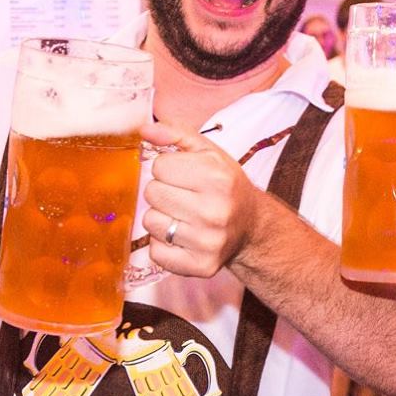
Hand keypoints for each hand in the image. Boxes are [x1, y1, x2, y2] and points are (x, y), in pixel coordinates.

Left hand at [138, 121, 260, 278]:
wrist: (251, 226)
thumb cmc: (225, 185)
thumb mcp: (208, 152)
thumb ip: (175, 134)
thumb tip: (144, 129)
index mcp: (217, 178)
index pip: (159, 166)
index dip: (168, 168)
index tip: (183, 175)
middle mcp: (214, 211)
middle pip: (152, 193)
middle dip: (162, 192)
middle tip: (182, 196)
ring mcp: (207, 241)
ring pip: (150, 222)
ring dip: (161, 218)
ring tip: (182, 216)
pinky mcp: (200, 266)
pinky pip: (155, 252)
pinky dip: (163, 244)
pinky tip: (182, 236)